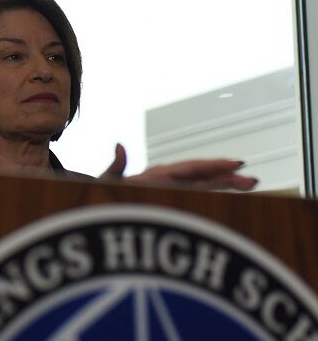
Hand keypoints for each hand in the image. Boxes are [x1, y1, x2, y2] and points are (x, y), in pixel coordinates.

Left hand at [100, 143, 257, 190]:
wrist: (96, 206)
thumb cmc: (101, 194)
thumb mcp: (106, 180)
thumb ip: (115, 167)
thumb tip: (119, 145)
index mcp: (155, 176)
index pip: (191, 169)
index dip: (213, 167)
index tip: (236, 164)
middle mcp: (167, 183)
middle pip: (203, 178)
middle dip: (228, 178)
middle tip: (253, 180)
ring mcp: (171, 193)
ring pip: (204, 188)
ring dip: (227, 186)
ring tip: (251, 185)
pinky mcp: (171, 204)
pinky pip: (197, 198)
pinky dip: (215, 195)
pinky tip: (232, 195)